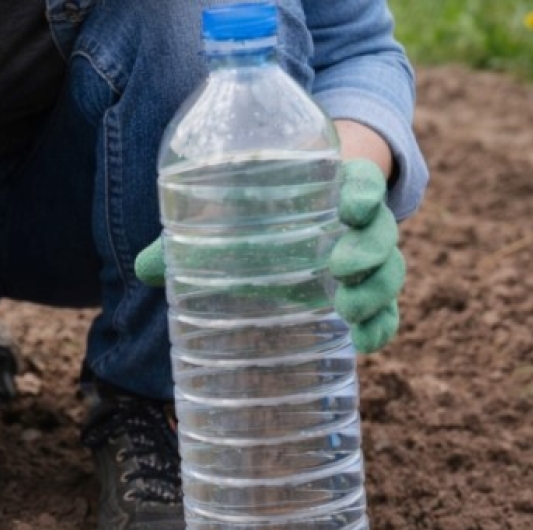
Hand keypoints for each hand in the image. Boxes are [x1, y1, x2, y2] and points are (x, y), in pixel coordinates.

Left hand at [134, 158, 405, 352]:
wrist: (298, 224)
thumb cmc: (263, 216)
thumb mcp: (234, 220)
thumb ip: (191, 239)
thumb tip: (143, 269)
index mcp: (334, 192)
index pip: (364, 183)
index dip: (365, 191)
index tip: (351, 204)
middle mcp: (359, 226)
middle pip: (381, 233)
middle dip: (367, 250)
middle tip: (338, 266)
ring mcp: (368, 261)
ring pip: (390, 271)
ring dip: (375, 291)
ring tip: (348, 310)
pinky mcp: (367, 293)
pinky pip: (388, 311)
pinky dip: (381, 327)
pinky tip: (364, 344)